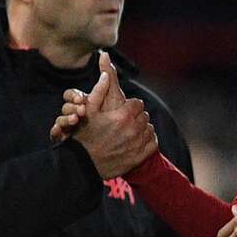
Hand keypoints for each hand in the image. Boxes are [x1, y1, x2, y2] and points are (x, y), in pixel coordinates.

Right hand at [48, 52, 157, 177]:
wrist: (84, 165)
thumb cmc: (84, 136)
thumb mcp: (88, 111)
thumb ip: (99, 90)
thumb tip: (106, 71)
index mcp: (122, 116)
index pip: (138, 103)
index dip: (130, 106)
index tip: (123, 110)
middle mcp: (133, 129)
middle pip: (144, 115)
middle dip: (136, 116)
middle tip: (125, 122)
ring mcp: (137, 144)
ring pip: (149, 129)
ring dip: (142, 128)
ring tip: (129, 132)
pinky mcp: (140, 156)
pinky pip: (153, 143)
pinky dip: (147, 141)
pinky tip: (136, 141)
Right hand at [49, 51, 125, 141]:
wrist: (112, 142)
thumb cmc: (112, 116)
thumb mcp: (112, 96)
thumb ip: (109, 75)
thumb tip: (105, 53)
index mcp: (82, 102)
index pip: (71, 95)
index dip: (75, 97)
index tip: (82, 100)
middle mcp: (73, 112)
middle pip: (65, 107)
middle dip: (71, 108)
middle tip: (79, 112)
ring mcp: (68, 125)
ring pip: (60, 120)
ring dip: (65, 120)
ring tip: (75, 122)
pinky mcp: (65, 136)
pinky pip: (56, 133)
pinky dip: (58, 132)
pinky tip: (61, 134)